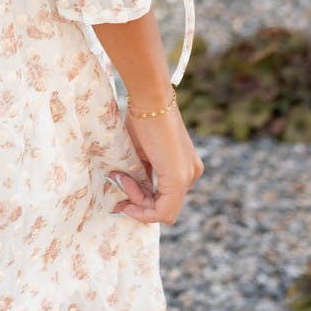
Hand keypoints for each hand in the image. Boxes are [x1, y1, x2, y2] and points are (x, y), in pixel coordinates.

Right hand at [109, 100, 203, 225]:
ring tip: (121, 178)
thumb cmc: (142, 117)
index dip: (142, 201)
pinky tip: (126, 185)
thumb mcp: (140, 153)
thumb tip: (125, 193)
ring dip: (138, 202)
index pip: (166, 198)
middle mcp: (192, 174)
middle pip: (166, 208)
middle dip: (138, 202)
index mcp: (185, 167)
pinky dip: (142, 206)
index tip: (120, 187)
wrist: (149, 98)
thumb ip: (140, 173)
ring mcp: (188, 177)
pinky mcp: (178, 178)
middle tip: (118, 181)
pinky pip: (163, 210)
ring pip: (164, 211)